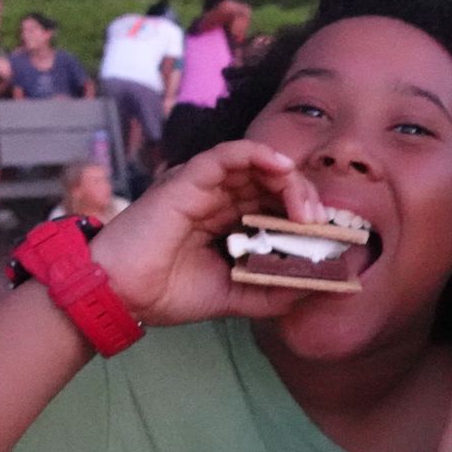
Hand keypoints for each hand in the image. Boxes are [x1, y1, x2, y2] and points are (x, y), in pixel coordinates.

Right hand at [84, 139, 325, 326]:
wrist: (121, 296)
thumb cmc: (169, 292)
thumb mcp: (238, 296)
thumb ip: (278, 290)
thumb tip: (327, 284)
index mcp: (230, 221)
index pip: (278, 205)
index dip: (308, 216)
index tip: (331, 240)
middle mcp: (220, 198)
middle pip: (275, 184)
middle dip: (306, 200)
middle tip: (324, 226)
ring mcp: (205, 186)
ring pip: (259, 167)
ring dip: (291, 183)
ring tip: (308, 213)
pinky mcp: (189, 178)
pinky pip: (228, 154)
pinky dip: (259, 155)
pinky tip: (282, 170)